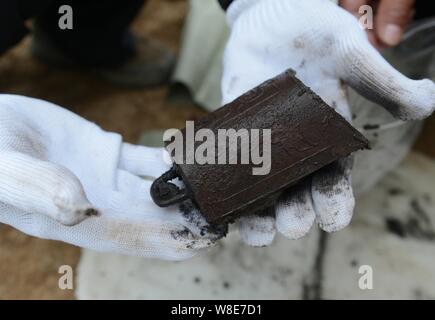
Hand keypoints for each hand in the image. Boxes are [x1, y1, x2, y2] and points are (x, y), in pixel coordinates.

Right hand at [0, 95, 224, 259]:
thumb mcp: (2, 172)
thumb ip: (36, 188)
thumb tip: (78, 206)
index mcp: (80, 221)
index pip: (138, 239)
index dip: (175, 241)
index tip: (211, 235)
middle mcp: (101, 204)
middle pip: (159, 217)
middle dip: (194, 215)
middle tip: (234, 203)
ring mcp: (108, 178)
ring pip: (160, 188)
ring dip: (191, 186)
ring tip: (226, 176)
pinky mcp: (108, 152)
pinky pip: (149, 160)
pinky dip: (173, 158)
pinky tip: (196, 151)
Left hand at [222, 0, 434, 245]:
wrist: (273, 14)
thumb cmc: (316, 32)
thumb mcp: (350, 54)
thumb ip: (382, 81)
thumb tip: (429, 100)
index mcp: (328, 138)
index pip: (334, 180)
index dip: (334, 202)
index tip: (331, 220)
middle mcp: (296, 146)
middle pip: (296, 193)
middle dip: (294, 215)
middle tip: (290, 226)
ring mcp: (263, 139)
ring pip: (260, 187)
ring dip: (256, 213)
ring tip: (254, 230)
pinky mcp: (234, 127)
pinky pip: (226, 159)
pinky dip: (219, 181)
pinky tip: (215, 199)